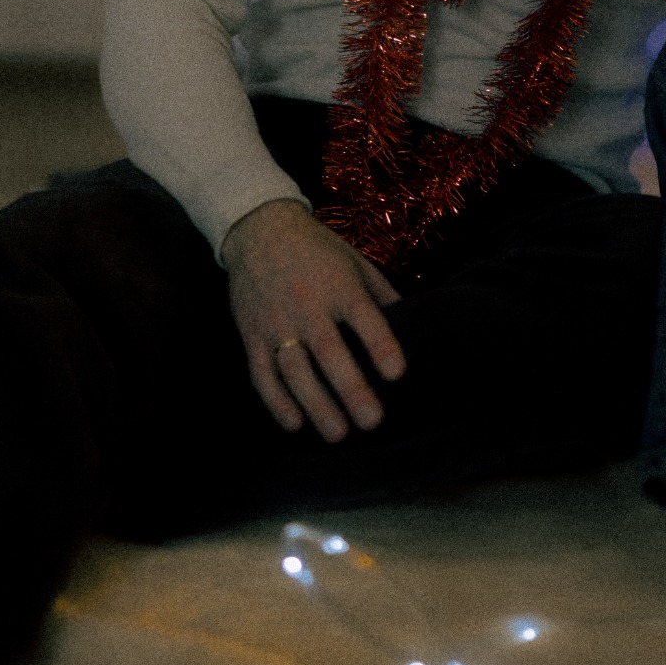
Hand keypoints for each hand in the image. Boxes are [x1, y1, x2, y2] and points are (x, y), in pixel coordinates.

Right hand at [222, 199, 406, 441]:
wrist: (260, 230)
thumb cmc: (318, 250)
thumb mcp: (356, 263)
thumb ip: (382, 295)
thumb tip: (414, 325)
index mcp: (340, 285)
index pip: (364, 318)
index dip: (381, 345)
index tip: (397, 374)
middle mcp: (307, 305)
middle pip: (330, 352)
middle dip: (351, 390)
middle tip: (372, 422)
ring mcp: (276, 322)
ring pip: (295, 370)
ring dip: (316, 404)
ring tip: (338, 434)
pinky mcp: (251, 335)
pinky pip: (262, 375)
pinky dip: (276, 402)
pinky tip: (295, 424)